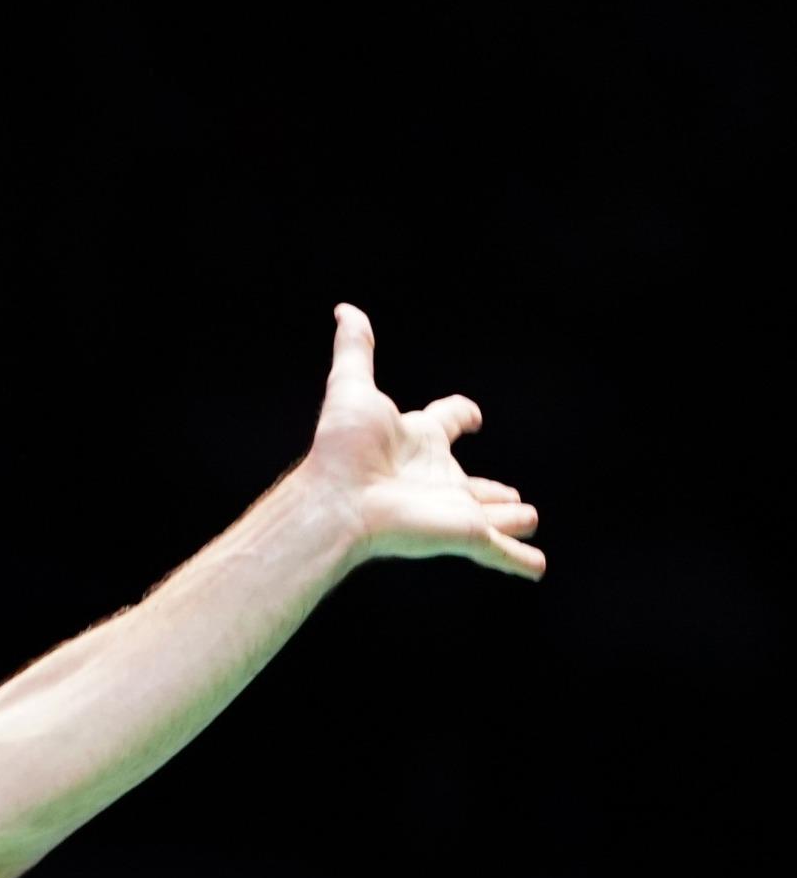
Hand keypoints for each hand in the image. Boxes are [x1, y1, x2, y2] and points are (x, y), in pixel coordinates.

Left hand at [294, 304, 546, 581]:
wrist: (341, 501)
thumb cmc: (343, 449)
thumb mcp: (352, 388)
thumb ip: (355, 350)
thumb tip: (345, 309)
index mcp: (418, 441)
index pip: (445, 421)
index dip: (459, 413)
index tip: (470, 414)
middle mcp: (436, 477)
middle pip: (471, 482)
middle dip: (490, 488)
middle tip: (510, 494)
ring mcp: (452, 509)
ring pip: (491, 516)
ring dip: (510, 519)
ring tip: (527, 518)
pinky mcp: (465, 535)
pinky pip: (502, 551)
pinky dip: (521, 559)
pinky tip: (536, 568)